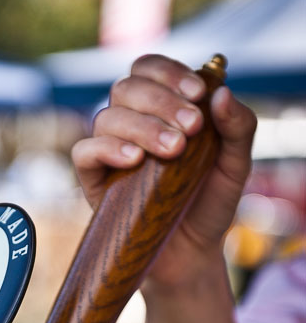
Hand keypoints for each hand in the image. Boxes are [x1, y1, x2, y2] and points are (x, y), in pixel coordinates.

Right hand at [71, 54, 256, 290]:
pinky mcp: (93, 180)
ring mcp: (109, 150)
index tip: (197, 94)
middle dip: (161, 102)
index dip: (169, 73)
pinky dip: (107, 149)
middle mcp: (131, 123)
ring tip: (173, 152)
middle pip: (127, 87)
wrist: (191, 253)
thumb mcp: (236, 165)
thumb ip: (238, 127)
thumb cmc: (209, 204)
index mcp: (160, 108)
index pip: (149, 69)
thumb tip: (220, 93)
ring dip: (142, 127)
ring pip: (108, 117)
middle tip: (190, 129)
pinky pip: (84, 152)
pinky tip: (135, 161)